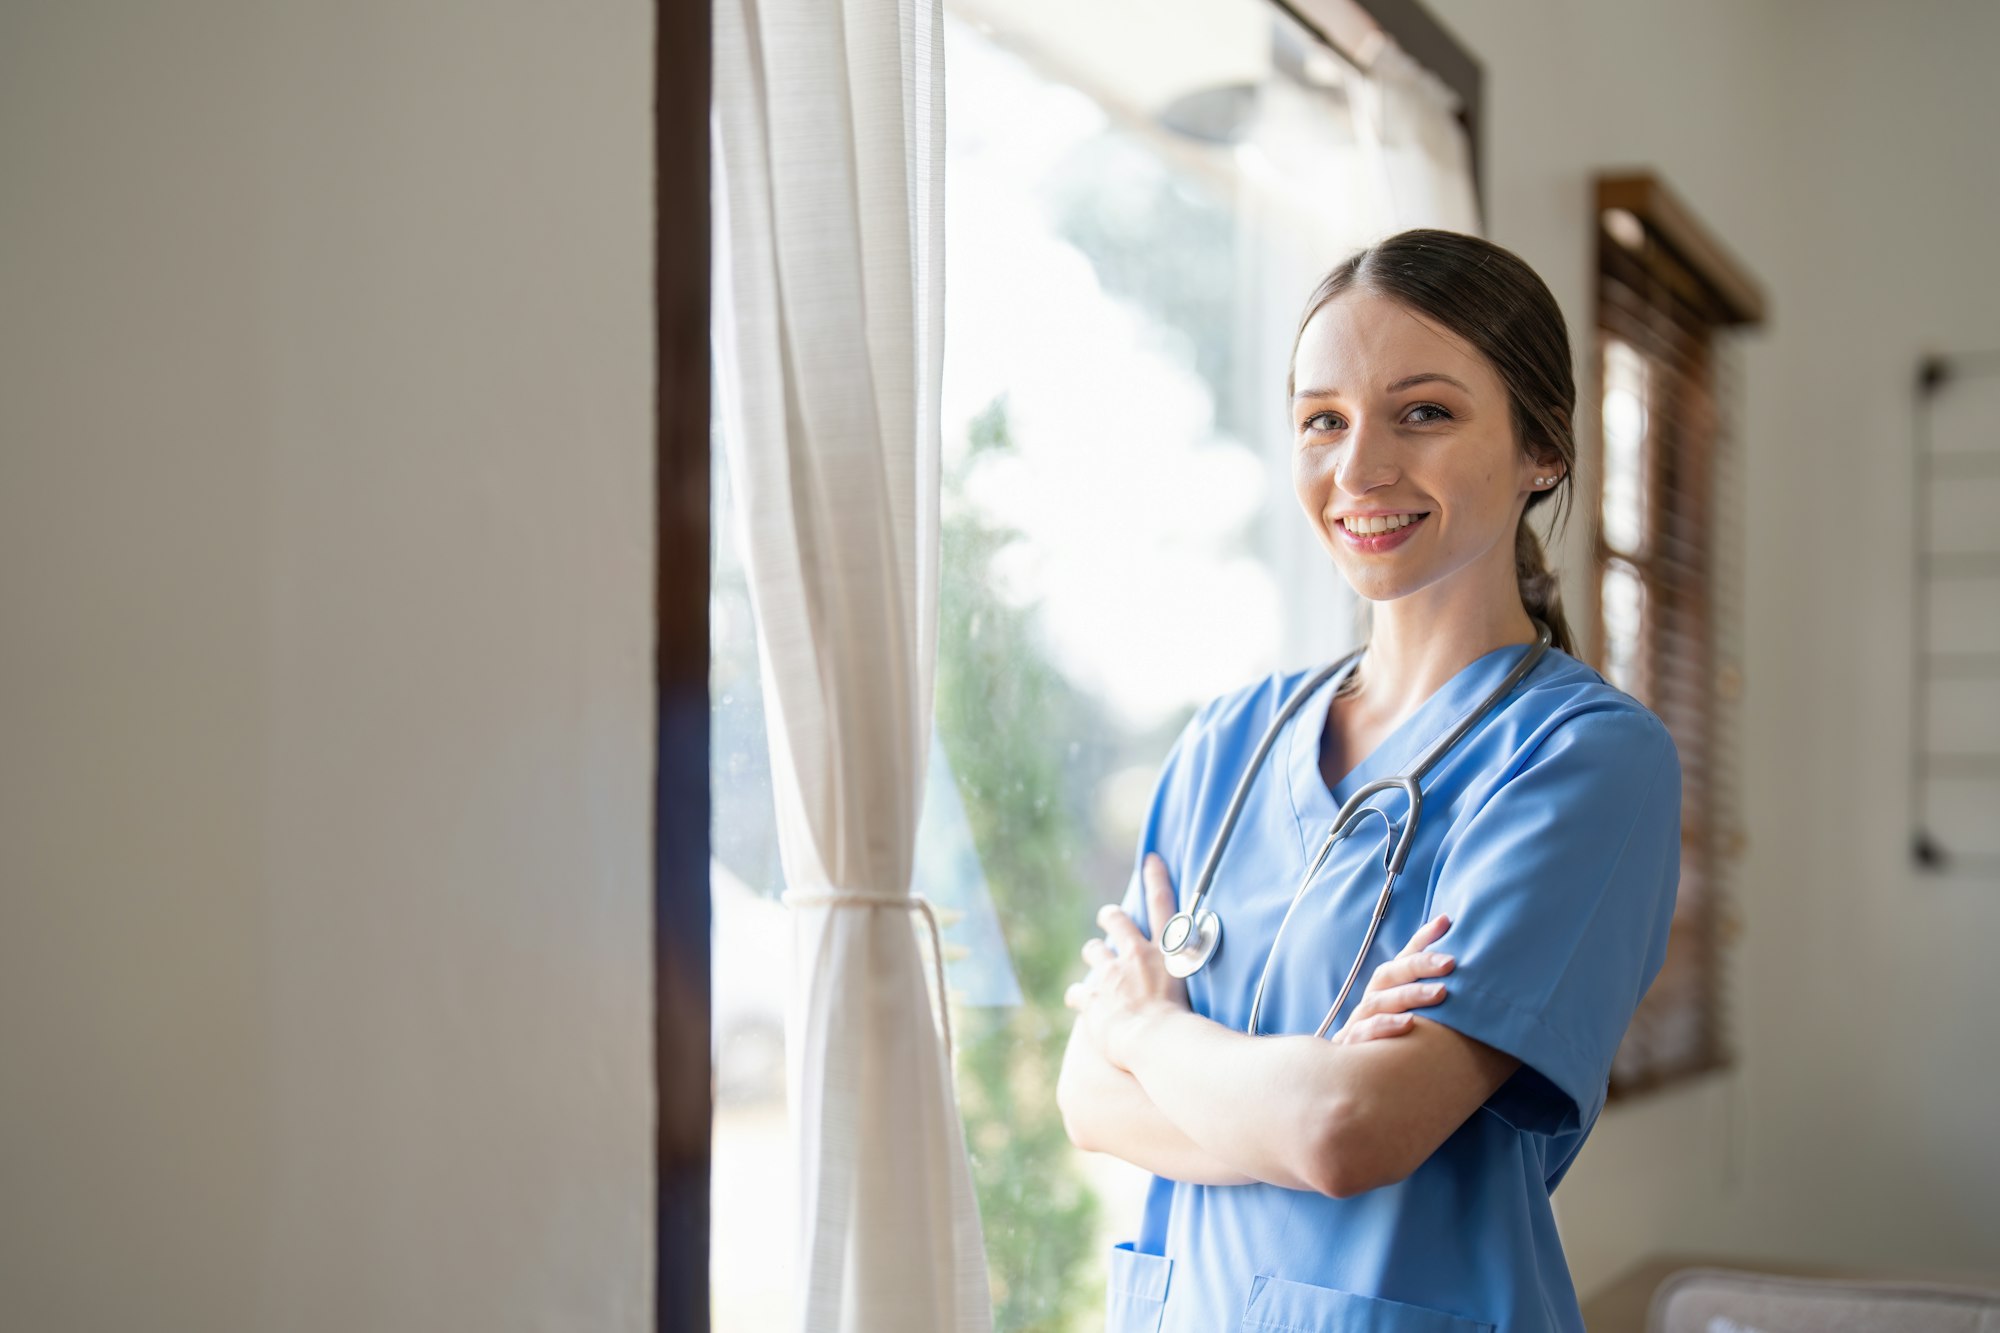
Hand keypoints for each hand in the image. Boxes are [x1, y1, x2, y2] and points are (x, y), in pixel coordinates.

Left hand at [1063, 853, 1189, 1068]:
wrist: (1159, 1043)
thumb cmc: (1188, 1024)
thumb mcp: (1201, 990)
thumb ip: (1202, 977)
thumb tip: (1228, 981)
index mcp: (1164, 951)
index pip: (1163, 904)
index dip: (1156, 878)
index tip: (1150, 860)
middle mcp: (1135, 956)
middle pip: (1118, 921)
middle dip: (1111, 916)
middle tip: (1108, 916)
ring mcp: (1111, 975)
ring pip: (1094, 950)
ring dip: (1095, 953)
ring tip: (1096, 960)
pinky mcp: (1093, 998)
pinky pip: (1077, 992)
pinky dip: (1078, 997)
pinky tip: (1079, 1002)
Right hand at [1328, 911, 1456, 1044]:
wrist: (1353, 1078)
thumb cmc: (1393, 1042)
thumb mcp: (1413, 1017)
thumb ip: (1434, 996)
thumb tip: (1468, 972)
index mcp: (1386, 988)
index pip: (1405, 956)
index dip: (1424, 938)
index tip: (1446, 921)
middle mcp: (1373, 998)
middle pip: (1391, 973)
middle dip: (1420, 964)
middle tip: (1451, 962)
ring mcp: (1360, 1019)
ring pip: (1381, 1000)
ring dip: (1411, 994)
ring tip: (1441, 993)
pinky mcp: (1352, 1043)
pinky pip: (1365, 1031)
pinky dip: (1385, 1026)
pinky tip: (1409, 1024)